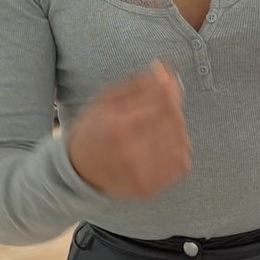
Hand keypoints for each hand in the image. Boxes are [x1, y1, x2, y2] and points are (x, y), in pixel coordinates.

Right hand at [67, 60, 190, 198]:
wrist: (78, 170)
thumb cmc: (93, 130)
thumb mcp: (106, 100)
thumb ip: (138, 84)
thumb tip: (165, 71)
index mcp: (117, 126)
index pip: (162, 102)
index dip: (169, 89)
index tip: (168, 84)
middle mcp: (130, 152)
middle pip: (174, 121)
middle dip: (173, 108)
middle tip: (163, 106)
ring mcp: (141, 174)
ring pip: (181, 142)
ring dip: (176, 129)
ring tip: (159, 127)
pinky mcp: (149, 188)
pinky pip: (182, 164)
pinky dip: (178, 150)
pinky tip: (163, 146)